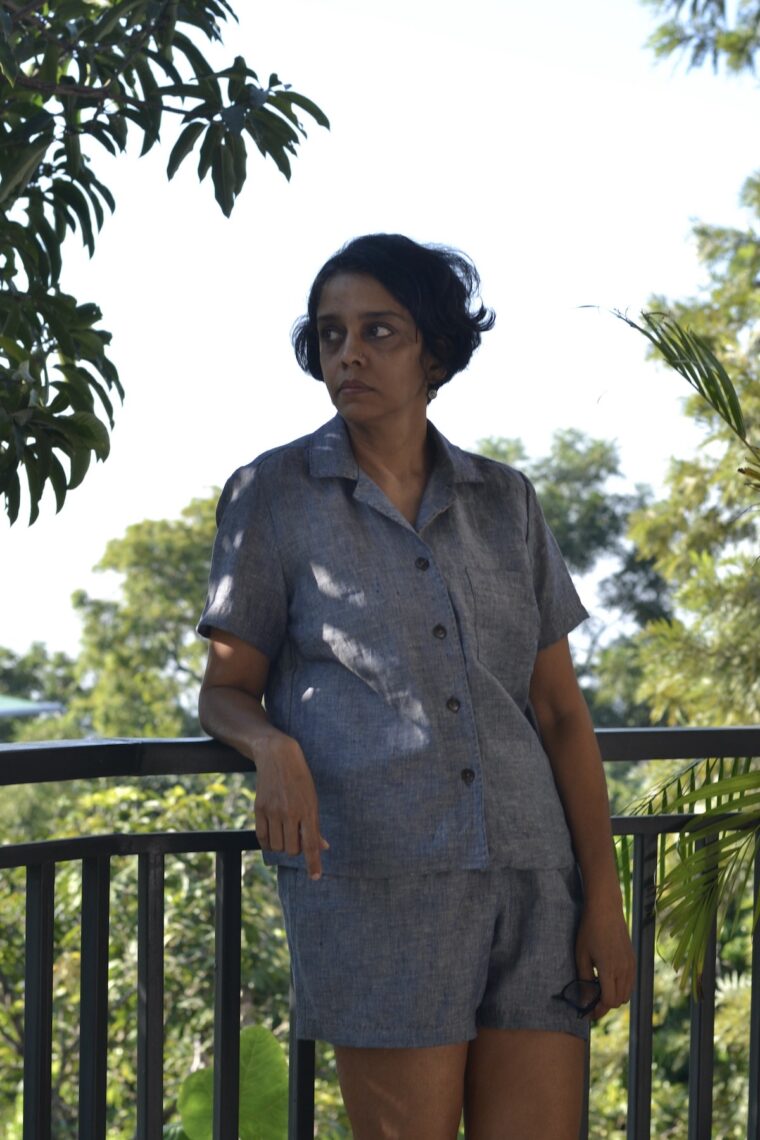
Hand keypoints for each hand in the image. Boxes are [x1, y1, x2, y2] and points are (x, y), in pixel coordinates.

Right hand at [253, 735, 327, 880]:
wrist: (277, 756)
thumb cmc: (300, 779)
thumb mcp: (313, 799)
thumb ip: (316, 825)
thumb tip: (323, 848)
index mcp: (308, 810)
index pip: (311, 844)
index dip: (314, 863)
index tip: (316, 877)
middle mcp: (290, 813)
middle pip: (292, 849)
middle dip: (296, 850)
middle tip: (297, 837)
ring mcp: (273, 812)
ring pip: (277, 846)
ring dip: (282, 846)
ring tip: (285, 832)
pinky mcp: (259, 809)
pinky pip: (262, 838)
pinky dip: (268, 843)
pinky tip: (273, 837)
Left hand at [575, 893, 635, 1019]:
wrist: (606, 910)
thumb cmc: (589, 930)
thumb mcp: (581, 955)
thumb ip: (583, 979)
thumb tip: (584, 1000)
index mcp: (609, 969)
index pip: (608, 1002)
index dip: (598, 1010)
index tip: (587, 1012)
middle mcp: (624, 969)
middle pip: (618, 1001)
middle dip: (605, 1006)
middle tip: (591, 1003)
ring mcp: (631, 965)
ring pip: (626, 994)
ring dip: (614, 997)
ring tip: (598, 992)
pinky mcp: (633, 960)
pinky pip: (630, 983)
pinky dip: (621, 988)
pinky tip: (608, 980)